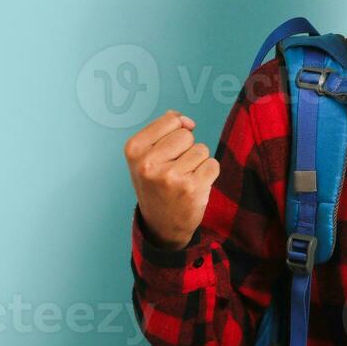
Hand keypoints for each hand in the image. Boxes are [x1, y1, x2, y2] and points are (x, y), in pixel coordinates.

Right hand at [124, 110, 219, 250]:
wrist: (161, 225)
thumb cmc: (156, 184)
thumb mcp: (146, 155)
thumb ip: (163, 130)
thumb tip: (187, 122)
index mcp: (134, 149)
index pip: (171, 120)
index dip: (175, 133)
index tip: (166, 152)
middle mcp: (148, 163)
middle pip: (186, 135)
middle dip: (186, 149)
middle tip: (174, 170)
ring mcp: (170, 177)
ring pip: (201, 149)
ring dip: (197, 163)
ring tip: (183, 179)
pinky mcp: (191, 188)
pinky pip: (213, 164)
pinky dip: (208, 174)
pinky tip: (194, 187)